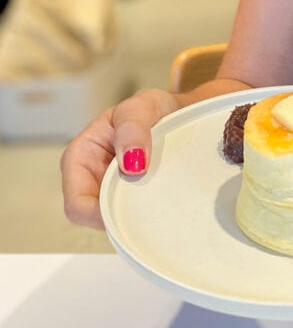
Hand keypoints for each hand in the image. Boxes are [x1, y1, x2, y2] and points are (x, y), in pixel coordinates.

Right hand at [60, 87, 180, 229]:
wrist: (180, 112)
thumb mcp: (142, 106)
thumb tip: (131, 163)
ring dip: (138, 214)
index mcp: (80, 157)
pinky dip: (148, 213)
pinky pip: (134, 217)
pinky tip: (164, 199)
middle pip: (97, 218)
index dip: (98, 214)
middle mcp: (91, 179)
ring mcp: (110, 190)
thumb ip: (133, 128)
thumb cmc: (153, 108)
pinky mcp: (130, 197)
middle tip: (152, 204)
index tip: (129, 208)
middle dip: (122, 216)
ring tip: (161, 195)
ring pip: (117, 220)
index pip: (77, 204)